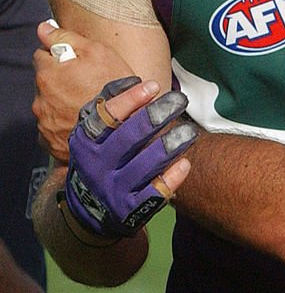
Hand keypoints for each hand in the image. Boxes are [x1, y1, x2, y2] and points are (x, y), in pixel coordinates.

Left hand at [33, 21, 135, 161]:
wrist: (123, 130)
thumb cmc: (113, 88)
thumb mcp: (98, 52)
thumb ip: (66, 37)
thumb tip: (43, 28)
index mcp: (48, 74)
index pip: (43, 54)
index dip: (61, 55)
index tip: (77, 62)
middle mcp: (41, 98)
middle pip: (45, 80)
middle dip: (60, 79)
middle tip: (87, 83)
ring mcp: (45, 122)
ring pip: (48, 103)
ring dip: (61, 101)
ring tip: (88, 103)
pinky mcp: (51, 140)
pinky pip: (52, 126)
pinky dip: (64, 122)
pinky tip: (82, 120)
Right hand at [64, 79, 196, 237]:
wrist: (88, 210)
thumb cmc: (101, 156)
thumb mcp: (95, 131)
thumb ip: (111, 103)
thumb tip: (136, 81)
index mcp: (86, 142)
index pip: (105, 117)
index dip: (130, 100)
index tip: (154, 86)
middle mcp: (96, 166)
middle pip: (128, 139)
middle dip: (156, 117)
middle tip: (180, 100)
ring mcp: (112, 190)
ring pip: (144, 166)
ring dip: (170, 146)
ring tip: (190, 131)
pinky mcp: (128, 211)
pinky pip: (152, 195)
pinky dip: (170, 179)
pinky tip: (185, 164)